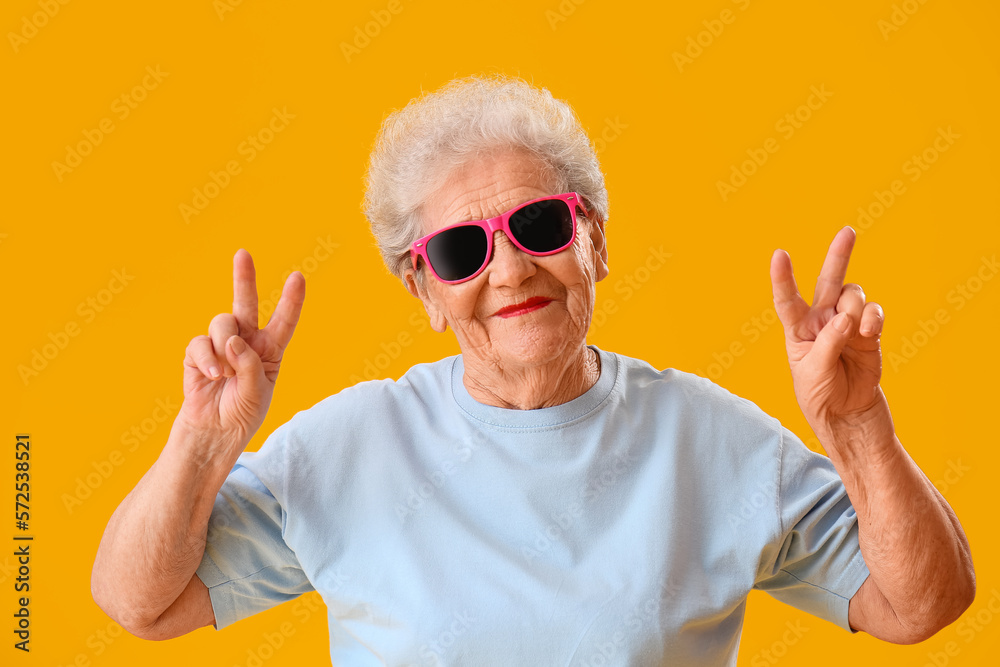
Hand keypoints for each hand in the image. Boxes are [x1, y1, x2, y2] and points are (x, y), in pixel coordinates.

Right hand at [177, 249, 304, 448]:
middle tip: (242, 254)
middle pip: (247, 304)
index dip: (291, 300)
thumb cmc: (242, 413)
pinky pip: (200, 342)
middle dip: (244, 278)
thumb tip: (232, 339)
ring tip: (224, 373)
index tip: (298, 277)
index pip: (283, 321)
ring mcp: (221, 345)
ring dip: (224, 346)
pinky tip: (212, 375)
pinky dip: (207, 358)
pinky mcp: (197, 353)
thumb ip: (249, 364)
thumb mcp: (257, 392)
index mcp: (270, 351)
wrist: (213, 433)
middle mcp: (246, 342)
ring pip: (222, 323)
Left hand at [769, 226, 892, 440]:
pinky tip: (869, 331)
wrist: (849, 417)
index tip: (779, 254)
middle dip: (838, 255)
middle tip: (848, 231)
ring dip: (855, 307)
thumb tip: (845, 317)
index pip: (787, 300)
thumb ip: (827, 342)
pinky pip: (874, 314)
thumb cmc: (820, 396)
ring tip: (854, 330)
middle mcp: (822, 321)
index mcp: (797, 330)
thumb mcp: (812, 372)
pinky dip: (874, 318)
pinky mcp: (870, 334)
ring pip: (854, 296)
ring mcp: (848, 325)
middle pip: (828, 281)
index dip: (783, 278)